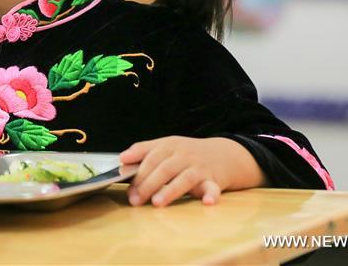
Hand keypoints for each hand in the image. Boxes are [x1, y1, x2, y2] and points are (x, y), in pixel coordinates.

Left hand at [120, 136, 262, 207]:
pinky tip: (208, 202)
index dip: (138, 173)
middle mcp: (184, 155)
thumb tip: (122, 158)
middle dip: (147, 185)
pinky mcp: (214, 180)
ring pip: (184, 178)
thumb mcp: (166, 146)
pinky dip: (211, 194)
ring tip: (157, 202)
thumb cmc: (188, 153)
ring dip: (170, 190)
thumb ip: (143, 150)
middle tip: (136, 200)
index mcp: (169, 145)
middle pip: (164, 169)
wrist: (225, 154)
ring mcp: (199, 167)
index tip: (128, 188)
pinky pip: (213, 188)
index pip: (150, 158)